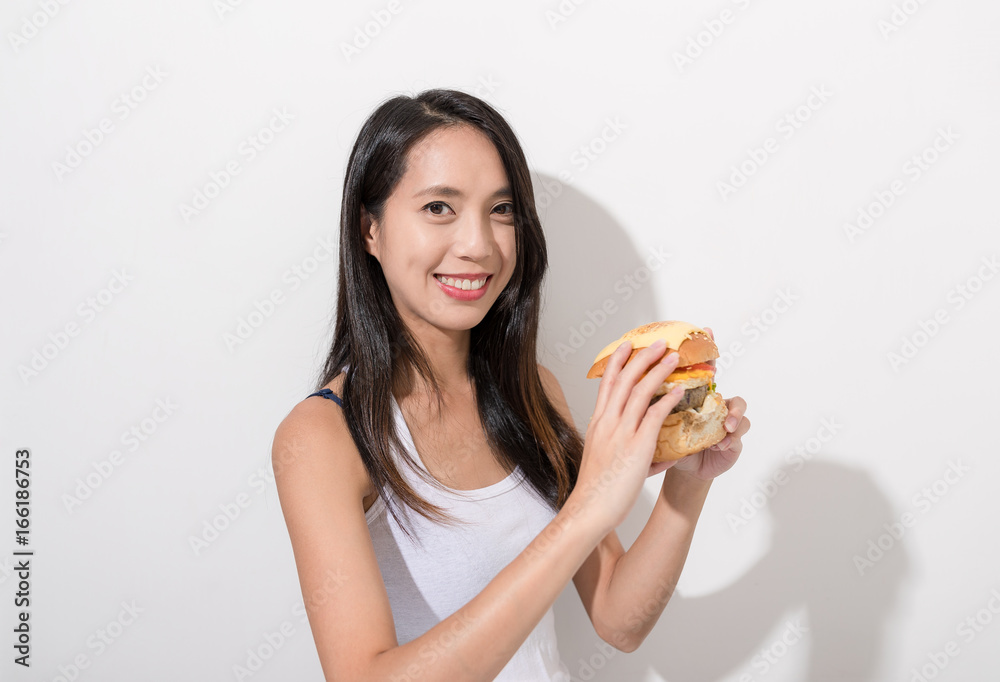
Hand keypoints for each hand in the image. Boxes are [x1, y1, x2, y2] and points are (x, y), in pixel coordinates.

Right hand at [573, 338, 688, 530]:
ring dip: (658, 371)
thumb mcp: (603, 458)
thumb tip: (644, 450)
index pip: (607, 383)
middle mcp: (608, 422)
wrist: (589, 509)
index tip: (627, 346)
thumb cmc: (595, 489)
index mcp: (598, 423)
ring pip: (640, 391)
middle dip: (642, 357)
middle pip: (624, 379)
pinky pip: (655, 415)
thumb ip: (621, 446)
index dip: (617, 362)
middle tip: (657, 342)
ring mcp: (621, 432)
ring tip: (673, 357)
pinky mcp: (637, 446)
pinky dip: (668, 400)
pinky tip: (680, 392)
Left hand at [662, 325, 749, 480]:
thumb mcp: (655, 425)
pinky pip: (739, 432)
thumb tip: (625, 381)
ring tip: (727, 425)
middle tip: (714, 367)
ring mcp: (723, 419)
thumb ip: (649, 404)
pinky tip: (724, 442)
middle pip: (718, 379)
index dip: (701, 349)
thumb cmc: (669, 446)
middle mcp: (708, 403)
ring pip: (737, 406)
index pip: (695, 368)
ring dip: (733, 413)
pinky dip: (732, 436)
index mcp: (689, 396)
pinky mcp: (732, 440)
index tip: (706, 329)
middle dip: (718, 370)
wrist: (684, 471)